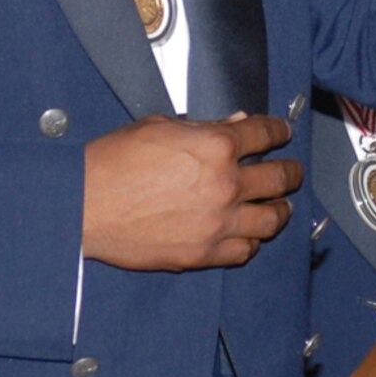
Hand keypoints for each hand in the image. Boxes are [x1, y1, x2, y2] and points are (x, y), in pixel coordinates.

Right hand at [81, 113, 297, 269]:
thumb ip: (204, 126)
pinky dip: (251, 241)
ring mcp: (218, 222)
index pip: (266, 133)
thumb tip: (235, 123)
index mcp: (215, 146)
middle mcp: (225, 184)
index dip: (279, 132)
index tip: (282, 134)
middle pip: (280, 177)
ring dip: (280, 209)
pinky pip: (245, 250)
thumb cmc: (112, 163)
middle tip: (292, 171)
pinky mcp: (203, 253)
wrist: (83, 205)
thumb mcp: (159, 127)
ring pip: (272, 219)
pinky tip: (249, 234)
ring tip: (279, 206)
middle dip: (291, 172)